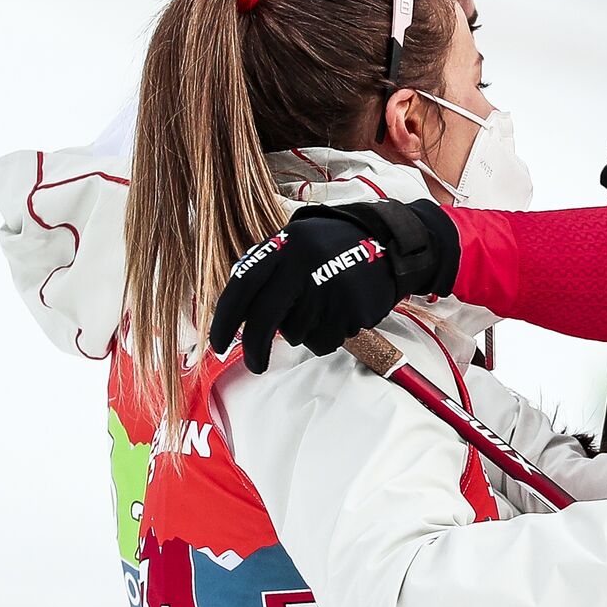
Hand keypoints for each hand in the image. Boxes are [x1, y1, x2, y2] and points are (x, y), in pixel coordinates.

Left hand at [207, 199, 458, 373]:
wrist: (388, 242)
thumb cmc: (332, 246)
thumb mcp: (296, 242)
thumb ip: (267, 270)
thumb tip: (236, 312)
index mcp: (285, 246)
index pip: (242, 287)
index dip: (225, 319)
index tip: (218, 344)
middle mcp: (304, 265)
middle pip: (265, 320)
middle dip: (256, 349)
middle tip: (255, 365)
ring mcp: (330, 286)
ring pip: (298, 334)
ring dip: (305, 332)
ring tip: (322, 309)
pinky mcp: (352, 307)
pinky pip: (327, 339)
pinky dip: (329, 336)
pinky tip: (340, 314)